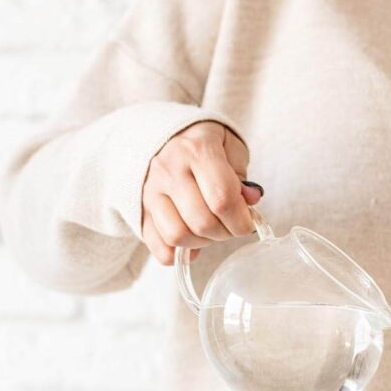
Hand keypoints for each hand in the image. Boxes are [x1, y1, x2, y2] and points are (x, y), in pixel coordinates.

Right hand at [140, 121, 263, 264]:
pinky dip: (179, 254)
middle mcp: (168, 170)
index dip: (242, 220)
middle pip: (202, 222)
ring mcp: (149, 191)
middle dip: (225, 233)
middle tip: (231, 225)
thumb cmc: (205, 143)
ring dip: (202, 243)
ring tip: (210, 230)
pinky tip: (192, 242)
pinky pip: (159, 247)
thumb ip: (241, 176)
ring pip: (178, 237)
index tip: (248, 222)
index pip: (222, 199)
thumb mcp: (231, 148)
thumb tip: (250, 200)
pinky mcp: (140, 210)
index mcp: (196, 150)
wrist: (166, 135)